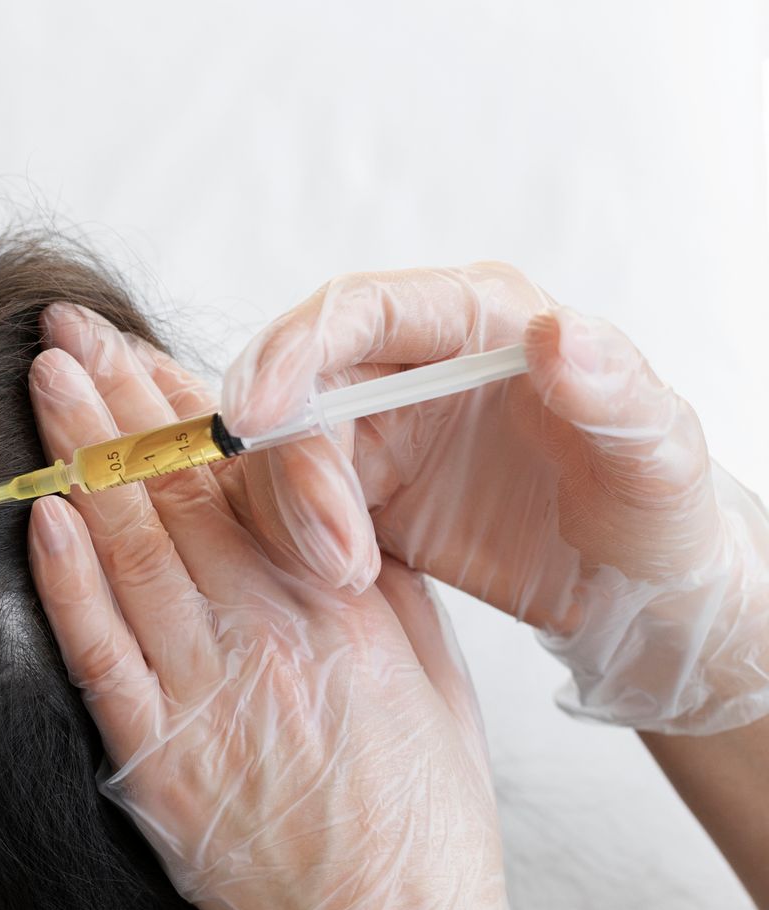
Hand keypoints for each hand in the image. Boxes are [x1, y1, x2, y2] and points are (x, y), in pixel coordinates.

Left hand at [24, 301, 541, 909]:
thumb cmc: (419, 812)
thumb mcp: (427, 675)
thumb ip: (364, 580)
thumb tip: (308, 500)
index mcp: (342, 606)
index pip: (250, 476)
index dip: (185, 402)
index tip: (138, 343)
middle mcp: (273, 637)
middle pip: (180, 495)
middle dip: (116, 402)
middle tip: (63, 330)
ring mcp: (210, 699)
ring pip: (133, 555)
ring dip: (82, 462)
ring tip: (42, 384)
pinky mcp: (161, 764)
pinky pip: (103, 657)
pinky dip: (68, 583)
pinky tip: (41, 517)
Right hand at [220, 262, 768, 734]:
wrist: (638, 593)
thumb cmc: (660, 512)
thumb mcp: (659, 454)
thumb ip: (614, 388)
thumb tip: (557, 332)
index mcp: (478, 319)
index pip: (357, 309)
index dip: (292, 354)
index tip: (255, 419)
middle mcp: (413, 363)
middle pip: (301, 388)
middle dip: (295, 470)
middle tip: (333, 554)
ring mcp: (380, 428)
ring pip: (282, 452)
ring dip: (293, 517)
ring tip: (351, 577)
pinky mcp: (358, 493)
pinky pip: (288, 506)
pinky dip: (292, 544)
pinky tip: (346, 582)